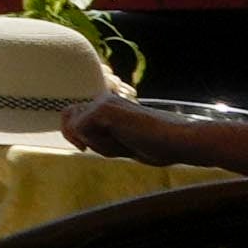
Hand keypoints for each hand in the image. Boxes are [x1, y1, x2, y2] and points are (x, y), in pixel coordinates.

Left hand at [63, 96, 247, 172]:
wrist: (180, 142)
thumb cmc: (157, 147)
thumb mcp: (124, 143)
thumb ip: (103, 137)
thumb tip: (77, 138)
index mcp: (108, 106)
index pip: (72, 115)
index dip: (73, 134)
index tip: (84, 148)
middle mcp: (103, 100)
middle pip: (68, 119)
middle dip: (84, 139)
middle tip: (113, 148)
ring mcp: (103, 102)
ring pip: (77, 128)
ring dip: (97, 144)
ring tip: (126, 144)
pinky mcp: (104, 109)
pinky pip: (82, 131)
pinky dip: (101, 143)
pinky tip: (126, 141)